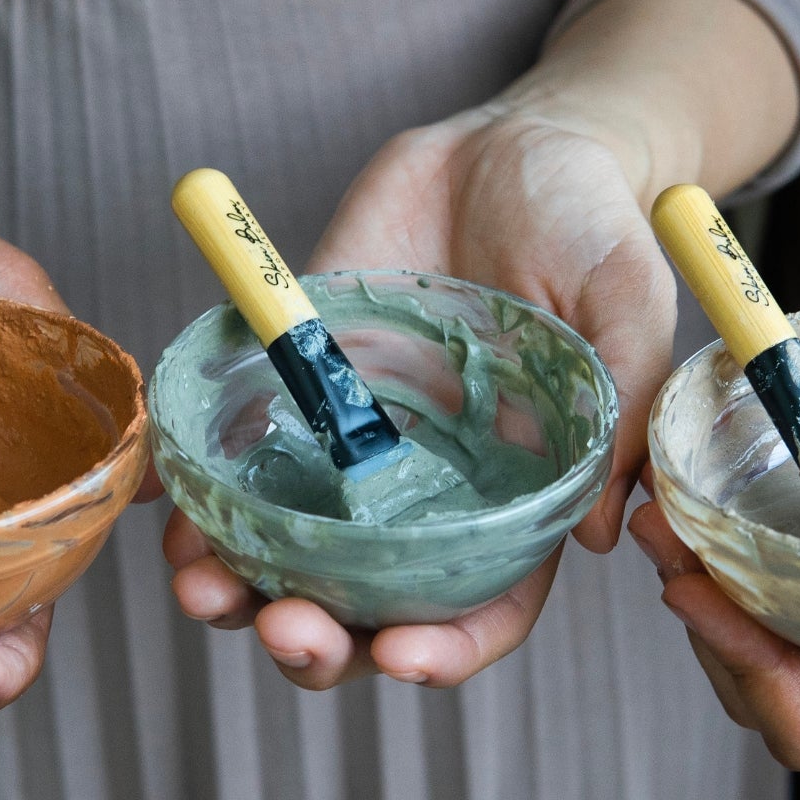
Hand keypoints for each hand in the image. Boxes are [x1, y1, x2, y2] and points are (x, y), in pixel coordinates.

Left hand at [170, 107, 676, 688]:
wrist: (510, 143)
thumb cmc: (591, 224)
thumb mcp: (627, 303)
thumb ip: (619, 407)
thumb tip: (595, 536)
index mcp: (518, 498)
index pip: (486, 609)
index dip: (446, 650)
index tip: (400, 657)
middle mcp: (429, 493)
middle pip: (371, 607)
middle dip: (322, 639)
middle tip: (284, 627)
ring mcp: (355, 446)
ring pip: (290, 553)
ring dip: (240, 589)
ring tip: (201, 587)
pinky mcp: (296, 386)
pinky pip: (239, 459)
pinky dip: (199, 496)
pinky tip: (171, 510)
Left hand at [630, 304, 799, 770]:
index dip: (747, 674)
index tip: (697, 589)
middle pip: (771, 681)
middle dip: (706, 621)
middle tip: (661, 533)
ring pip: (768, 619)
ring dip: (710, 574)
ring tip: (669, 504)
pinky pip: (790, 551)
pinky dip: (742, 529)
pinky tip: (713, 480)